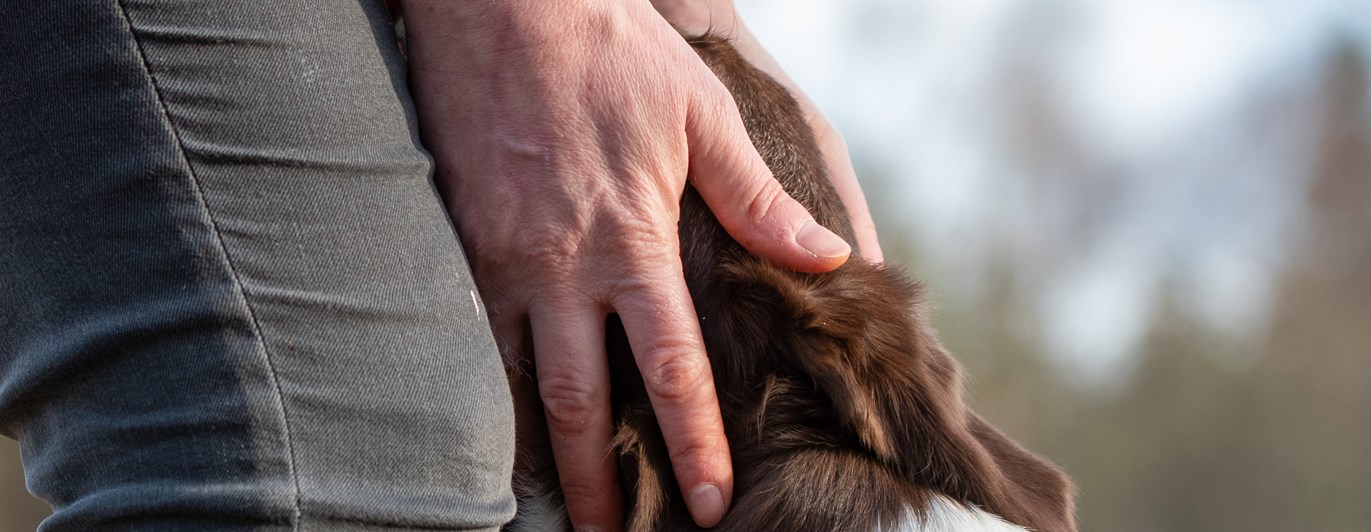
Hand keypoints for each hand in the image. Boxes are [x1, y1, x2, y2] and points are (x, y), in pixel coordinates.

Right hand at [400, 1, 851, 528]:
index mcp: (632, 242)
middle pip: (579, 401)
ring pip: (514, 378)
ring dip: (537, 448)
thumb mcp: (701, 116)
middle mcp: (561, 267)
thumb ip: (757, 199)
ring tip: (554, 498)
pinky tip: (503, 416)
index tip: (711, 502)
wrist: (502, 2)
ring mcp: (501, 259)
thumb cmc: (610, 51)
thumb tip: (824, 256)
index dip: (694, 445)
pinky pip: (472, 334)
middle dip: (597, 481)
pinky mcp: (460, 241)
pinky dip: (491, 386)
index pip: (669, 370)